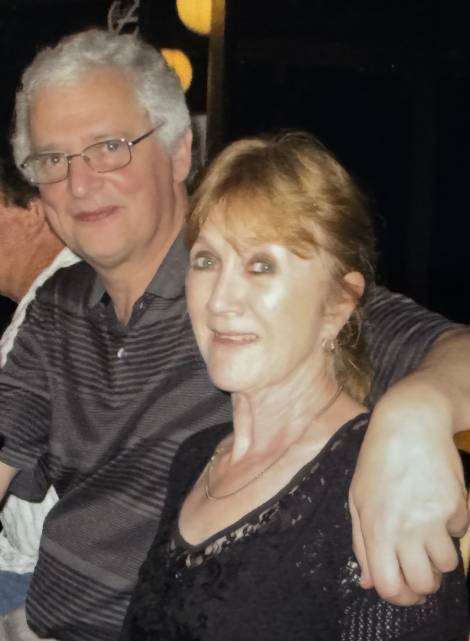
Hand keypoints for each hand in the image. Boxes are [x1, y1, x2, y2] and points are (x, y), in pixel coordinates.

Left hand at [350, 381, 468, 604]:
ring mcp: (432, 518)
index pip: (389, 587)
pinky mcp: (456, 506)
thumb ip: (361, 543)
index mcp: (375, 529)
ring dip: (440, 556)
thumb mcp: (358, 499)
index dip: (399, 597)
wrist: (409, 425)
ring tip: (429, 531)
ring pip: (448, 565)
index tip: (404, 589)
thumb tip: (366, 581)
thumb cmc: (379, 461)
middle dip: (425, 583)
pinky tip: (437, 502)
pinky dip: (452, 525)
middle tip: (422, 566)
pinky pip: (460, 533)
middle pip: (424, 585)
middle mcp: (404, 529)